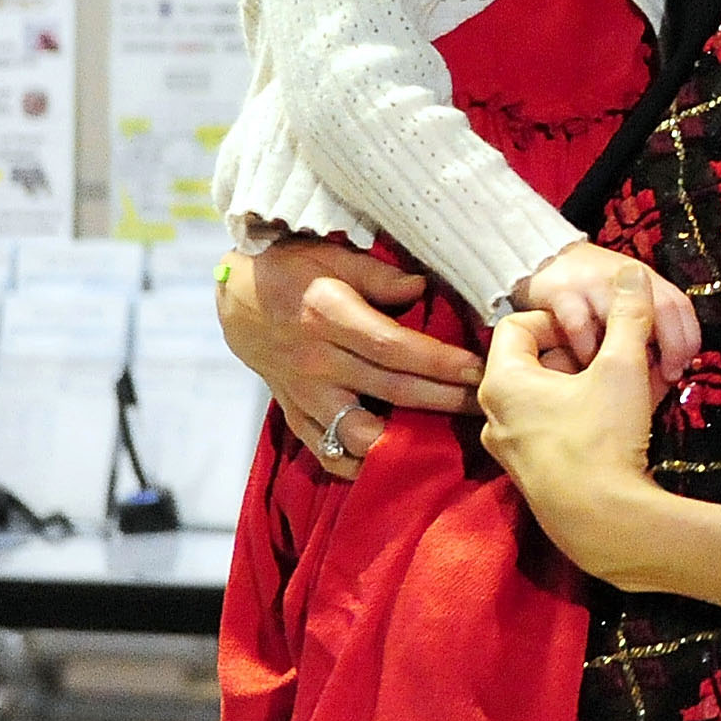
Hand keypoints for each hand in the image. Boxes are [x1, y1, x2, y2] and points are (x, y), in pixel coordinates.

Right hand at [216, 235, 481, 480]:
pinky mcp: (293, 411)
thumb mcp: (333, 256)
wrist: (236, 297)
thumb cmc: (293, 269)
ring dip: (400, 442)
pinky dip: (355, 464)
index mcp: (328, 317)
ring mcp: (303, 393)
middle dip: (442, 400)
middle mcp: (316, 361)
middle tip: (484, 402)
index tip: (476, 368)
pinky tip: (389, 465)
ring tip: (445, 439)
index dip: (437, 361)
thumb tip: (422, 287)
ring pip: (355, 431)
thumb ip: (378, 274)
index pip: (392, 347)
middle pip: (389, 389)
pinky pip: (323, 450)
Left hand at [480, 266, 671, 583]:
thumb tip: (630, 273)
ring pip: (548, 399)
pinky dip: (584, 416)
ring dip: (587, 386)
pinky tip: (625, 422)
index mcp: (503, 383)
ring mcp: (511, 450)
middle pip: (535, 363)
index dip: (559, 318)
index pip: (516, 326)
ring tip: (631, 387)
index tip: (596, 328)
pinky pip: (553, 429)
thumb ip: (628, 316)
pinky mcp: (533, 476)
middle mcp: (494, 415)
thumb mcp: (622, 367)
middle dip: (583, 354)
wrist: (602, 523)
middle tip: (621, 356)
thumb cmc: (601, 436)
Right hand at [513, 242, 702, 388]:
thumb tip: (672, 364)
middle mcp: (624, 278)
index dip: (688, 337)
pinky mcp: (562, 292)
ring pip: (622, 317)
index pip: (680, 305)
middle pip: (663, 307)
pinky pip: (579, 325)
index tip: (684, 366)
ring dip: (627, 352)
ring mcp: (594, 283)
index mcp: (645, 280)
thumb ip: (648, 322)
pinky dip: (586, 350)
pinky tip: (586, 365)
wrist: (544, 257)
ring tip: (625, 377)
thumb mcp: (625, 297)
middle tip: (666, 376)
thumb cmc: (591, 289)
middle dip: (671, 345)